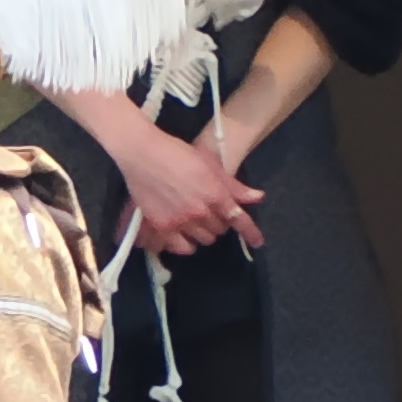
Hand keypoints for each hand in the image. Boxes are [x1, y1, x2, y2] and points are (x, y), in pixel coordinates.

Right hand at [109, 116, 261, 259]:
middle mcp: (201, 212)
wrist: (144, 153)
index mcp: (216, 194)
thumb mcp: (210, 164)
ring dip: (202, 233)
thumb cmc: (178, 153)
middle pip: (219, 230)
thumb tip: (258, 197)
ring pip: (202, 240)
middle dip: (218, 222)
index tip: (258, 242)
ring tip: (194, 222)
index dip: (250, 232)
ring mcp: (181, 222)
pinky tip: (180, 236)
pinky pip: (180, 247)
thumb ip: (234, 185)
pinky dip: (183, 244)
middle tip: (208, 212)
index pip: (239, 219)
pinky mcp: (161, 227)